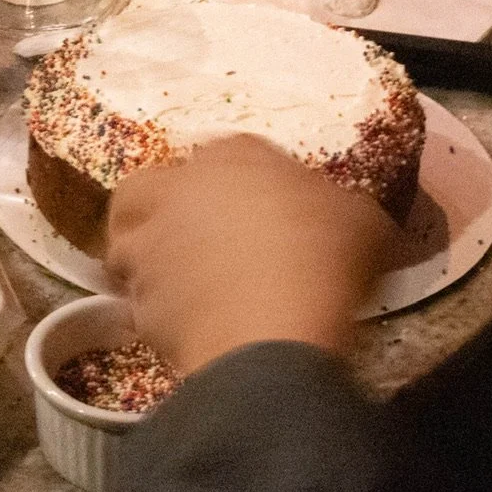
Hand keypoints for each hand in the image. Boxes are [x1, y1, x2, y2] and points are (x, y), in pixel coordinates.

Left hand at [105, 135, 397, 376]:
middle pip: (150, 187)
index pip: (230, 156)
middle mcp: (178, 186)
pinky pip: (138, 299)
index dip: (246, 185)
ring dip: (146, 261)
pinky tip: (185, 324)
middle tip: (192, 240)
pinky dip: (155, 309)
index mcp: (234, 154)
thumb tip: (345, 220)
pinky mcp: (136, 294)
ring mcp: (149, 240)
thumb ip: (342, 210)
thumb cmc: (323, 264)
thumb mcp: (363, 224)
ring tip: (180, 285)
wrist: (270, 336)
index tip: (266, 213)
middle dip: (159, 209)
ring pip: (127, 242)